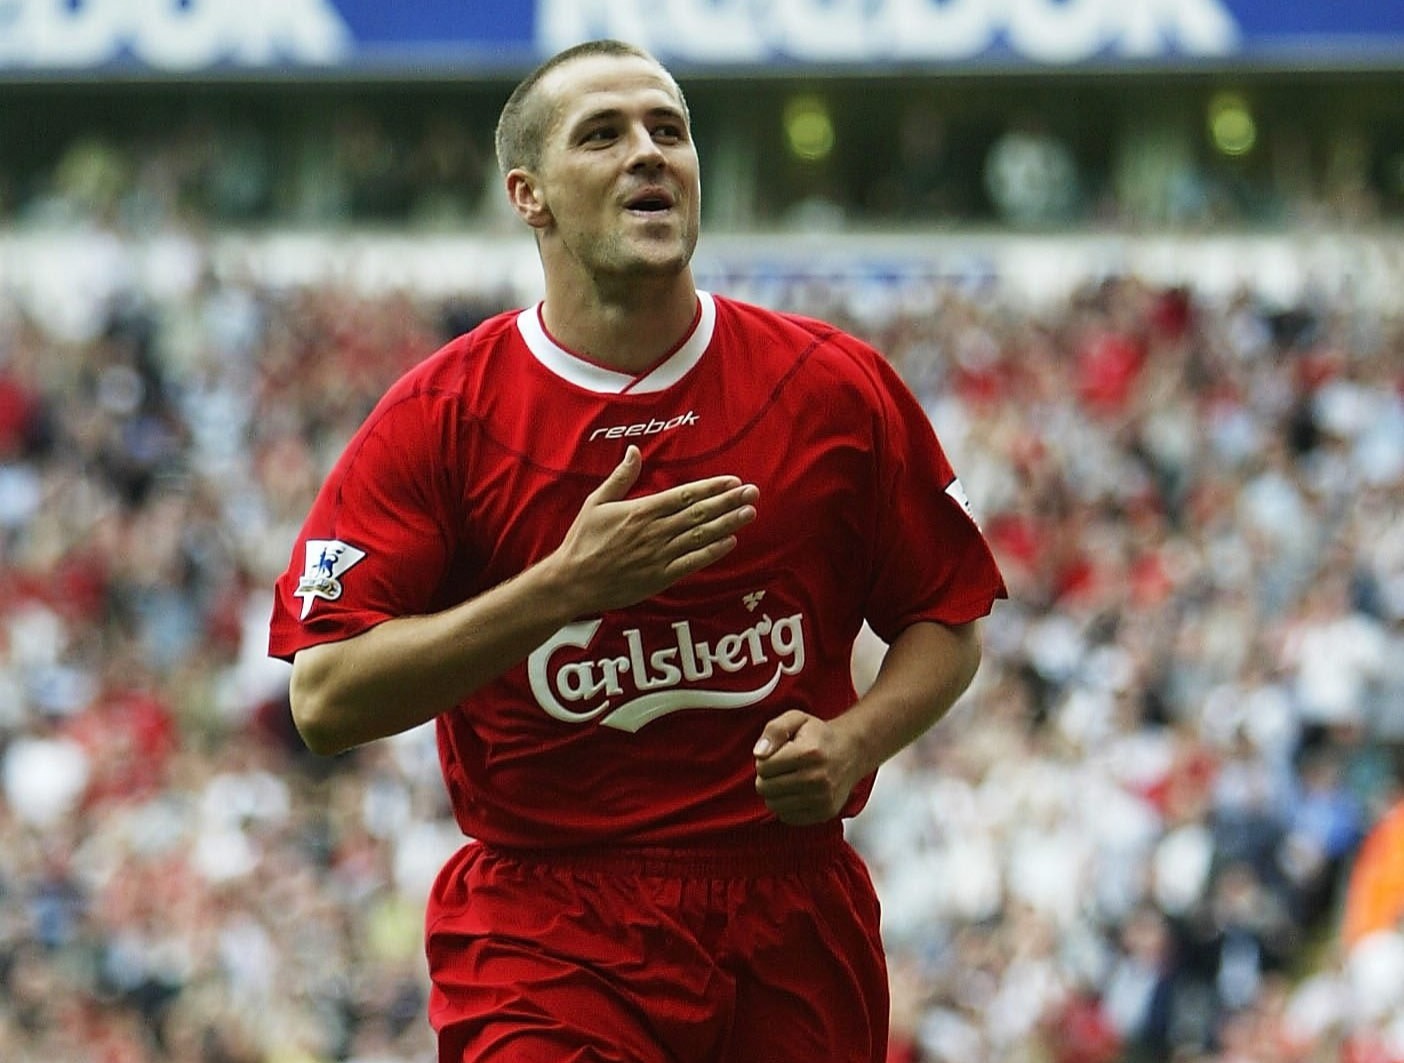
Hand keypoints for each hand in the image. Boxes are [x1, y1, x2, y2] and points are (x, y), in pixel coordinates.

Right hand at [550, 445, 758, 614]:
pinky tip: (730, 542)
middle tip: (753, 492)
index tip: (733, 481)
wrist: (572, 581)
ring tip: (750, 513)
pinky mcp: (660, 577)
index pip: (685, 495)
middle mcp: (655, 531)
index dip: (712, 488)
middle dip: (729, 502)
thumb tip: (635, 450)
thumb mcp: (597, 502)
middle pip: (699, 513)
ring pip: (701, 536)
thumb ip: (621, 477)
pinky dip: (712, 552)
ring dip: (728, 524)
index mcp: (641, 511)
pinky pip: (692, 563)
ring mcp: (659, 555)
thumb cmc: (583, 540)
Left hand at [753, 710, 866, 825]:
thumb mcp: (796, 719)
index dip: (764, 760)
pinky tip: (796, 792)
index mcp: (808, 753)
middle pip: (766, 788)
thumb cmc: (819, 736)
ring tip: (787, 779)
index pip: (763, 767)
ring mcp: (822, 798)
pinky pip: (787, 817)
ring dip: (774, 793)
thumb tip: (759, 754)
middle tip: (780, 768)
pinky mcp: (824, 813)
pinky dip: (786, 806)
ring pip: (773, 805)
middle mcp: (817, 778)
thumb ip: (774, 730)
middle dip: (766, 777)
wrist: (851, 752)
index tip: (776, 755)